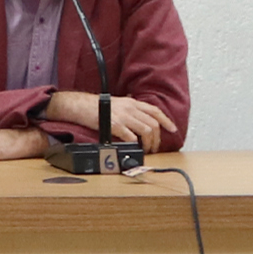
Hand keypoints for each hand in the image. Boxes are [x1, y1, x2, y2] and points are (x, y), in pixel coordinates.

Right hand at [43, 90, 174, 153]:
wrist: (80, 106)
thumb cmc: (96, 106)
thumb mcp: (117, 103)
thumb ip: (130, 110)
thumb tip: (139, 121)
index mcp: (132, 102)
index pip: (155, 111)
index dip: (166, 120)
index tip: (172, 129)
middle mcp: (130, 108)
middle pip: (153, 124)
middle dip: (157, 139)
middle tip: (154, 148)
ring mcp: (123, 116)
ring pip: (146, 131)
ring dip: (149, 144)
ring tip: (145, 150)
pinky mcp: (115, 125)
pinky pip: (131, 137)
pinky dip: (135, 145)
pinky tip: (133, 148)